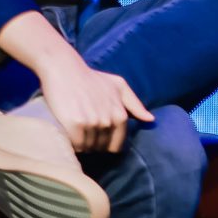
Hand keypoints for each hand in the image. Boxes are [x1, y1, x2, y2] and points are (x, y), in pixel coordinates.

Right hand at [33, 49, 152, 154]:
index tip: (97, 138)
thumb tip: (151, 119)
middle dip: (93, 144)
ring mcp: (92, 122)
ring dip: (82, 145)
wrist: (65, 70)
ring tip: (76, 132)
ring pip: (88, 147)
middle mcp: (109, 121)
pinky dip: (72, 144)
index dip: (106, 145)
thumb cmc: (93, 79)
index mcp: (121, 115)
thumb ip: (135, 105)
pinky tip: (69, 134)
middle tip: (84, 132)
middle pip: (101, 148)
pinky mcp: (75, 123)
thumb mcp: (119, 86)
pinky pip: (76, 145)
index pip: (116, 146)